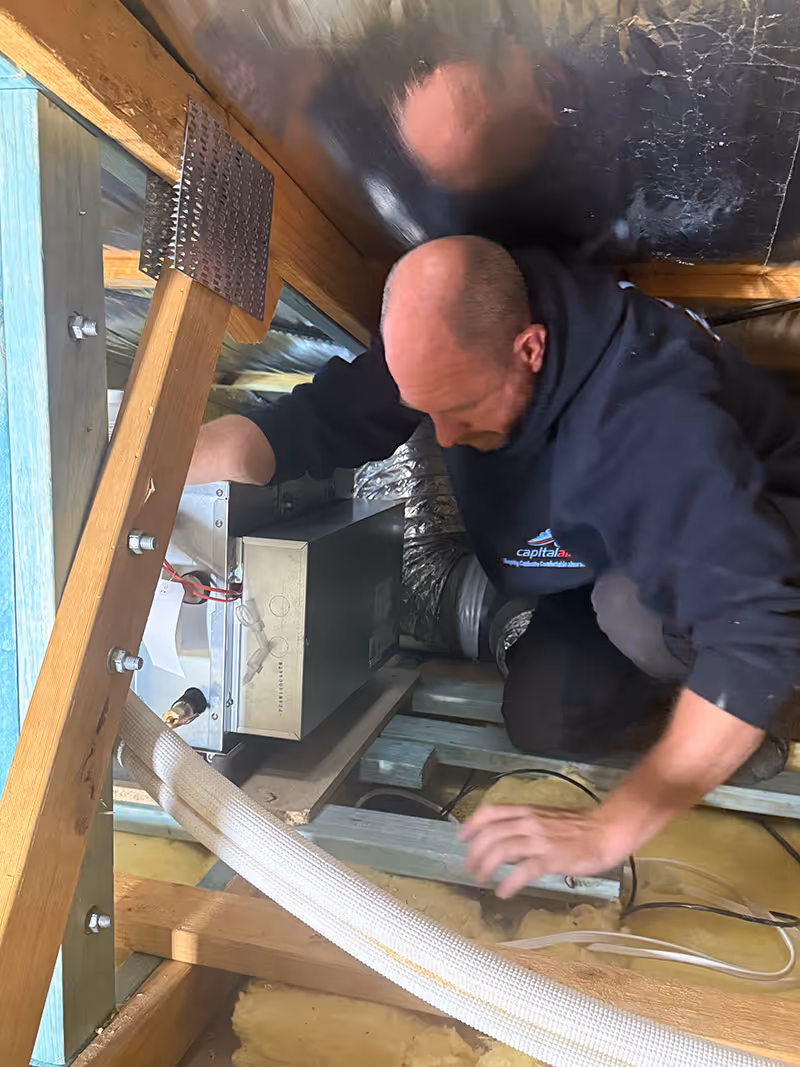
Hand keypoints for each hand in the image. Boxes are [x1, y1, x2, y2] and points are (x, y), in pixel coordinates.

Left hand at [458, 805, 622, 898]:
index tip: (461, 837)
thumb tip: (504, 839)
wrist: (606, 831)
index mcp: (527, 811)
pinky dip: (510, 881)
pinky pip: (525, 870)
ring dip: (487, 866)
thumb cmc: (578, 827)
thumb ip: (524, 825)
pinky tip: (503, 891)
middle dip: (475, 852)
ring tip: (480, 879)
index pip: (491, 811)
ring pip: (503, 849)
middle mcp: (530, 822)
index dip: (472, 824)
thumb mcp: (546, 818)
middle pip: (492, 833)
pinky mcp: (552, 858)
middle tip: (470, 867)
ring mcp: (540, 839)